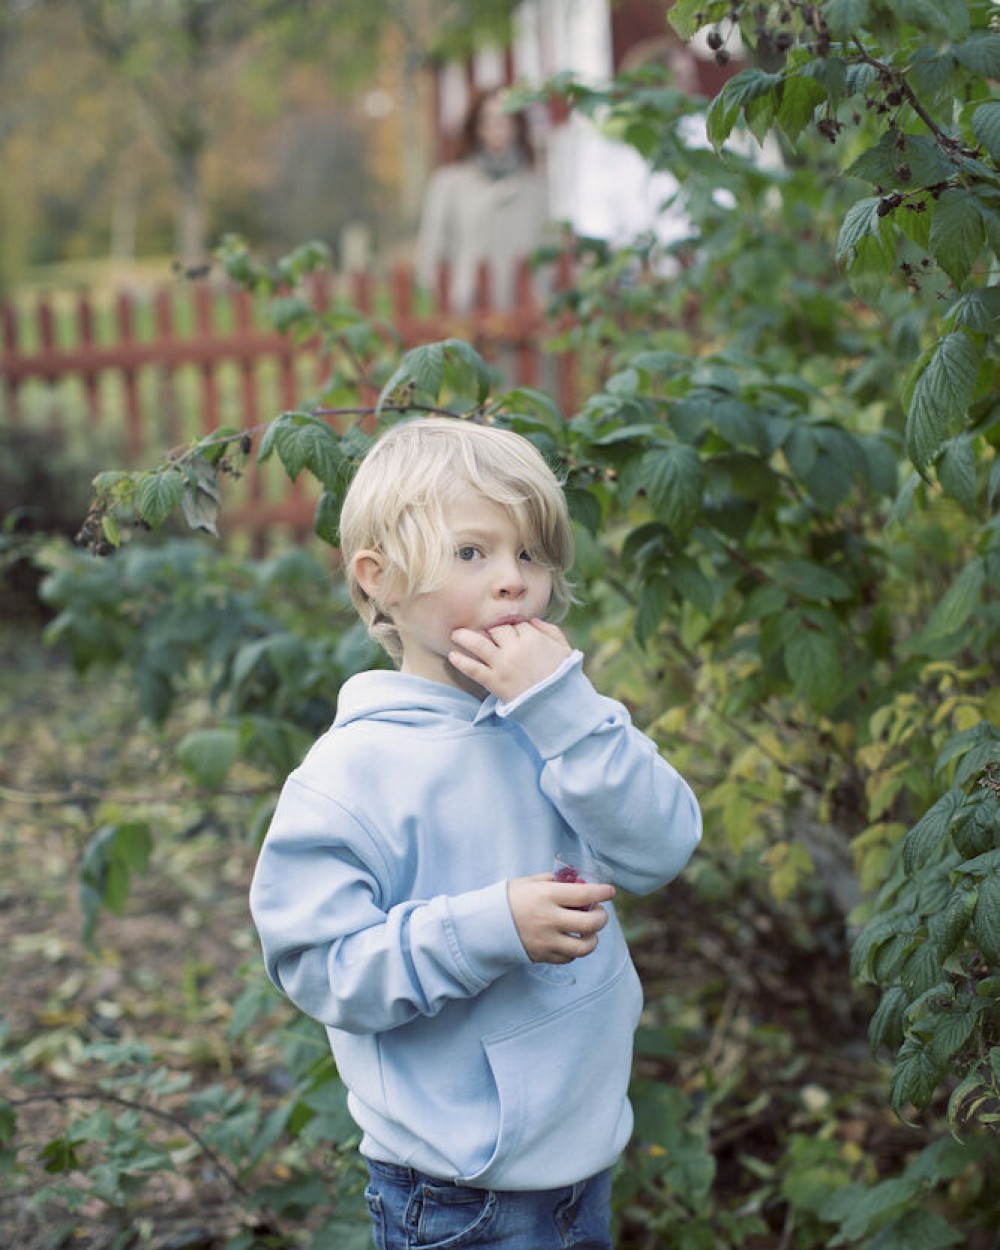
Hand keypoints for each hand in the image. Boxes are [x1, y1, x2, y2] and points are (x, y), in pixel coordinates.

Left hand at [449, 619, 571, 702]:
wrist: (559, 706)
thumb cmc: (564, 677)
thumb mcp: (565, 649)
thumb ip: (550, 630)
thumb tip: (533, 620)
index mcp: (534, 637)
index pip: (515, 624)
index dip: (510, 626)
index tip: (505, 630)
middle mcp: (516, 647)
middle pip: (496, 629)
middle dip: (489, 628)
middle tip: (480, 630)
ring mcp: (503, 664)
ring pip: (478, 644)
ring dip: (464, 637)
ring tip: (454, 634)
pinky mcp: (494, 682)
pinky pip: (473, 669)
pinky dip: (461, 662)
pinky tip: (452, 656)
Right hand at [507, 873, 614, 963]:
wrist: (485, 925)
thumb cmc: (509, 899)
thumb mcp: (529, 882)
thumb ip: (553, 882)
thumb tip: (575, 881)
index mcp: (546, 896)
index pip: (584, 894)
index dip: (602, 892)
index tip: (610, 891)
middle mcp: (549, 919)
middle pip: (590, 923)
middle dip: (602, 917)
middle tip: (600, 913)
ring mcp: (547, 941)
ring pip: (584, 947)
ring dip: (592, 939)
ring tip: (588, 932)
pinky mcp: (543, 956)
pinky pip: (569, 958)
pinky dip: (574, 950)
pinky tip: (570, 941)